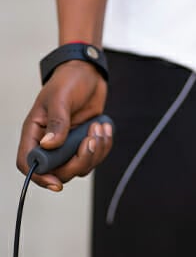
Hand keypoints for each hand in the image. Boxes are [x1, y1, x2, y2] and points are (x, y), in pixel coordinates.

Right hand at [16, 60, 112, 190]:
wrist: (88, 74)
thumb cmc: (68, 81)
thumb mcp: (60, 98)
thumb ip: (57, 123)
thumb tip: (48, 145)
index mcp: (36, 132)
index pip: (30, 162)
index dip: (40, 176)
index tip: (57, 182)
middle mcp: (52, 142)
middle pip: (60, 171)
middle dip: (80, 160)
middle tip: (91, 139)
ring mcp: (70, 143)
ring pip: (82, 166)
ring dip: (96, 150)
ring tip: (99, 126)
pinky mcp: (86, 141)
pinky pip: (96, 155)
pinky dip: (104, 145)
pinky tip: (105, 126)